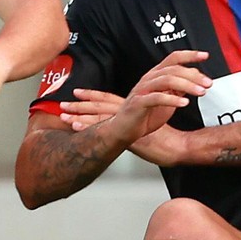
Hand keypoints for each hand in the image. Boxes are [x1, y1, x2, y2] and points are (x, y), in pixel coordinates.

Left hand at [58, 92, 190, 166]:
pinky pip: (102, 128)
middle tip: (62, 104)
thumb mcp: (154, 122)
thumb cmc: (169, 137)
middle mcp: (127, 113)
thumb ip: (142, 119)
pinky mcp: (125, 133)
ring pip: (98, 115)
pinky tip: (77, 126)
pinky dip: (89, 125)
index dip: (92, 94)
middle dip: (79, 105)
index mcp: (133, 107)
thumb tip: (134, 121)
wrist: (178, 146)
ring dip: (79, 115)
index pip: (108, 98)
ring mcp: (126, 124)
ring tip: (64, 117)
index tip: (77, 93)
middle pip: (99, 105)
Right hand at [94, 50, 210, 149]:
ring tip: (200, 92)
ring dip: (187, 85)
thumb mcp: (167, 98)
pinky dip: (172, 100)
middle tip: (208, 83)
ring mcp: (143, 90)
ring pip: (166, 80)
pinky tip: (184, 103)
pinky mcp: (138, 103)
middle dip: (193, 75)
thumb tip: (196, 76)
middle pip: (173, 69)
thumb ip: (180, 87)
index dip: (189, 55)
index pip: (173, 58)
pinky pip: (156, 98)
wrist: (125, 130)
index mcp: (156, 75)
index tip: (205, 56)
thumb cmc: (144, 114)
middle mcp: (149, 79)